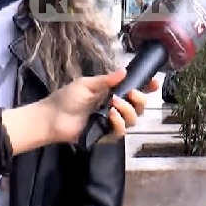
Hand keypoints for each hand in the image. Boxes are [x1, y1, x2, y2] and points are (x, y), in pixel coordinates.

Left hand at [44, 70, 158, 143]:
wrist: (51, 117)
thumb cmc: (66, 98)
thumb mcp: (86, 84)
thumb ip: (106, 80)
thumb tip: (124, 71)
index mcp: (112, 93)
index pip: (135, 90)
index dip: (147, 87)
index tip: (154, 82)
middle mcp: (115, 108)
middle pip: (139, 107)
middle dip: (140, 99)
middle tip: (131, 94)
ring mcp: (111, 122)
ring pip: (133, 120)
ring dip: (128, 110)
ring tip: (114, 104)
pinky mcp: (106, 135)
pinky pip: (121, 132)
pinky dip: (119, 123)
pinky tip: (110, 116)